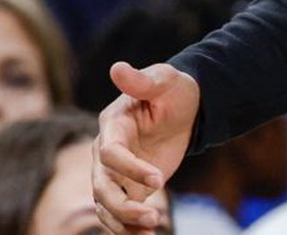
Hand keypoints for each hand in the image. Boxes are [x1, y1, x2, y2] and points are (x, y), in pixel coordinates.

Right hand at [93, 62, 197, 234]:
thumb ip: (142, 80)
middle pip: (102, 186)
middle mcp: (106, 152)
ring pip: (107, 205)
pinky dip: (128, 228)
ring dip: (124, 222)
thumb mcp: (164, 80)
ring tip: (151, 231)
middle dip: (123, 205)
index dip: (130, 168)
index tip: (159, 179)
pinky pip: (119, 213)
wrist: (183, 108)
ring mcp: (115, 172)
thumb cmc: (173, 90)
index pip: (110, 153)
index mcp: (113, 125)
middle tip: (153, 216)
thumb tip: (117, 67)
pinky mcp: (127, 186)